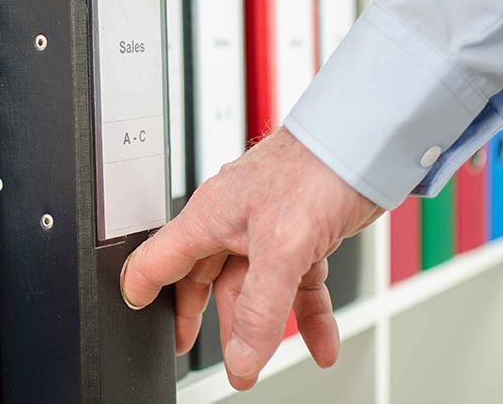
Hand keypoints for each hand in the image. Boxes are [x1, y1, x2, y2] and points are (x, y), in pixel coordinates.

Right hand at [120, 127, 383, 389]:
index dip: (142, 288)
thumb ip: (260, 308)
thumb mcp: (282, 247)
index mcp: (210, 217)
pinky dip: (306, 313)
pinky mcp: (303, 231)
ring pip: (256, 286)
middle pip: (209, 280)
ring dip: (264, 326)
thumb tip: (243, 358)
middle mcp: (233, 221)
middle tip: (204, 350)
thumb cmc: (316, 167)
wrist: (367, 142)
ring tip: (262, 361)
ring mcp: (268, 227)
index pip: (160, 259)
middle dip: (211, 320)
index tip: (135, 312)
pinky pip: (297, 282)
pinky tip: (320, 339)